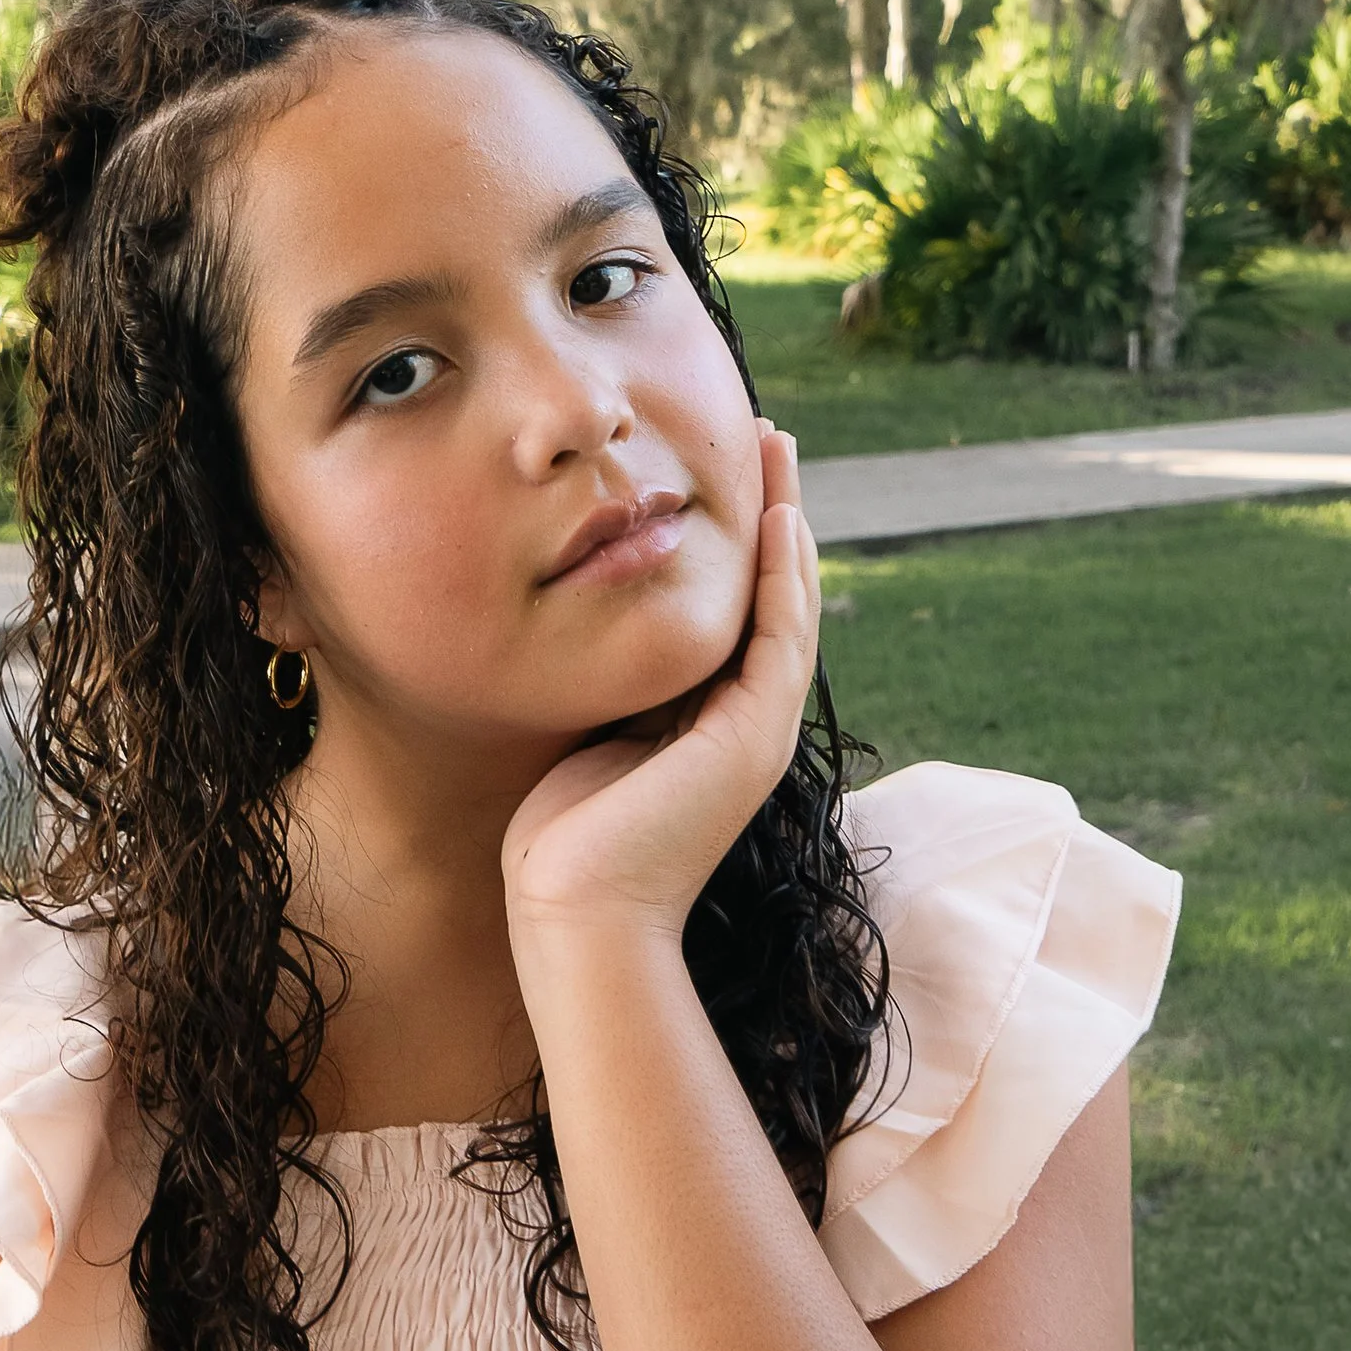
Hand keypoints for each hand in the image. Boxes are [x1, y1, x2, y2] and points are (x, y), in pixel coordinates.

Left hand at [501, 425, 819, 948]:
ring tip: (779, 452)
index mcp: (709, 723)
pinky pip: (780, 635)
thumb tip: (587, 629)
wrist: (575, 912)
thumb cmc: (562, 840)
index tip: (725, 474)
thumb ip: (611, 685)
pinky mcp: (753, 737)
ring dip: (787, 522)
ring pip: (788, 603)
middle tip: (767, 438)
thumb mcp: (590, 731)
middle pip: (773, 594)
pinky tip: (779, 518)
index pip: (736, 612)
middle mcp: (745, 723)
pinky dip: (784, 574)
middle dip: (772, 513)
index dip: (738, 541)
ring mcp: (757, 731)